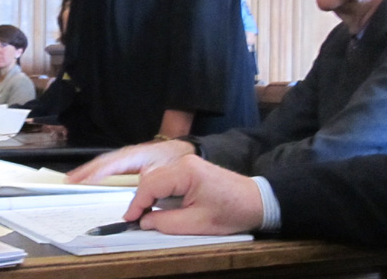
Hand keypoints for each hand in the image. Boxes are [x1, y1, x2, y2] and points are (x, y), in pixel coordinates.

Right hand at [66, 139, 194, 183]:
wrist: (188, 149)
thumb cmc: (180, 162)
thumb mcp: (172, 177)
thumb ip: (155, 192)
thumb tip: (138, 209)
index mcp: (141, 155)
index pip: (117, 165)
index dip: (102, 175)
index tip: (90, 183)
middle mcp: (132, 153)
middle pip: (106, 161)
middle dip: (87, 170)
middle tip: (70, 180)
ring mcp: (130, 156)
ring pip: (106, 162)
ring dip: (89, 170)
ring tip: (73, 178)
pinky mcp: (131, 161)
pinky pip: (110, 165)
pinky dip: (98, 170)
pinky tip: (89, 177)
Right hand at [123, 155, 262, 235]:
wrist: (257, 201)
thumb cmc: (231, 212)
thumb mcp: (197, 223)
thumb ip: (166, 222)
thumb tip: (144, 221)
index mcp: (185, 171)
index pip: (150, 184)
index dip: (137, 203)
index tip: (129, 219)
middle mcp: (184, 162)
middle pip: (151, 178)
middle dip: (141, 199)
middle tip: (135, 218)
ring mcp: (188, 163)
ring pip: (157, 177)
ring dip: (149, 194)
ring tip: (145, 213)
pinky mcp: (191, 168)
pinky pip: (167, 178)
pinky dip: (160, 191)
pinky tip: (159, 205)